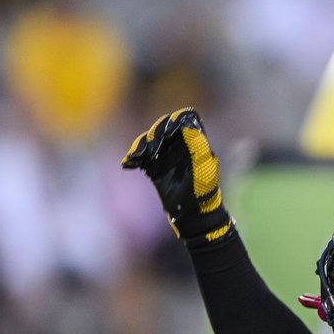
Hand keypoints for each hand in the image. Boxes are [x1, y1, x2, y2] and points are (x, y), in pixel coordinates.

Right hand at [122, 108, 233, 244]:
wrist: (193, 214)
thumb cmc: (203, 190)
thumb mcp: (204, 167)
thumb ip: (198, 145)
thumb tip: (187, 124)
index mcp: (195, 141)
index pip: (184, 119)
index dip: (174, 120)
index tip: (166, 132)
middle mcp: (180, 145)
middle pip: (163, 128)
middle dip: (155, 134)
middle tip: (151, 149)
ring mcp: (166, 155)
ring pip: (150, 140)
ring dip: (141, 145)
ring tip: (137, 158)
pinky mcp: (155, 167)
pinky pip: (141, 156)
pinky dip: (134, 156)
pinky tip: (129, 163)